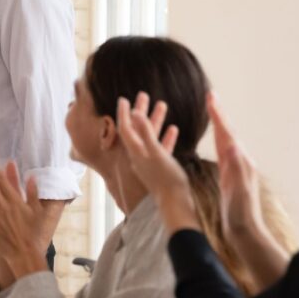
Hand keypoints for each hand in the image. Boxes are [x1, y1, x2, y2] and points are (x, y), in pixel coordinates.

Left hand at [115, 92, 200, 234]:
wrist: (175, 203)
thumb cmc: (166, 179)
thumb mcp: (155, 153)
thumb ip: (145, 133)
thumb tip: (134, 113)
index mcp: (136, 151)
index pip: (125, 128)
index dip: (124, 113)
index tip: (123, 98)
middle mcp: (139, 155)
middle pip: (137, 129)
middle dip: (139, 111)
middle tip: (143, 95)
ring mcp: (149, 162)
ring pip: (150, 136)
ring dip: (155, 120)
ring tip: (162, 104)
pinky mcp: (160, 167)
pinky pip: (161, 148)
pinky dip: (166, 137)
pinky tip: (173, 128)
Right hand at [208, 93, 263, 238]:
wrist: (245, 232)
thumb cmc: (238, 214)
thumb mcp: (236, 191)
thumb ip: (235, 168)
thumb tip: (233, 145)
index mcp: (239, 163)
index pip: (226, 134)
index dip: (218, 115)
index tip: (210, 97)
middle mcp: (240, 162)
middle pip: (228, 133)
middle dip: (219, 114)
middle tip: (211, 97)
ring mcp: (238, 169)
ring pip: (228, 140)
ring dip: (220, 124)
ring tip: (213, 112)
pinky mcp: (233, 176)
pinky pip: (226, 151)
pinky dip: (220, 139)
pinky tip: (218, 142)